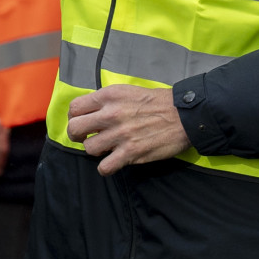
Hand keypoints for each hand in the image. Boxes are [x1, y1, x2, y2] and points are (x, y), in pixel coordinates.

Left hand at [67, 85, 190, 176]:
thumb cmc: (158, 101)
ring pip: (89, 149)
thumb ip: (109, 100)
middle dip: (77, 135)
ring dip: (96, 150)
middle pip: (75, 129)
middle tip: (88, 137)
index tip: (83, 122)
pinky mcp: (130, 153)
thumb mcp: (129, 91)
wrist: (183, 115)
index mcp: (109, 96)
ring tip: (107, 148)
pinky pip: (104, 167)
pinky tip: (114, 161)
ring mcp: (120, 135)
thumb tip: (93, 111)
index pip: (75, 108)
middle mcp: (111, 114)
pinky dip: (106, 167)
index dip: (76, 117)